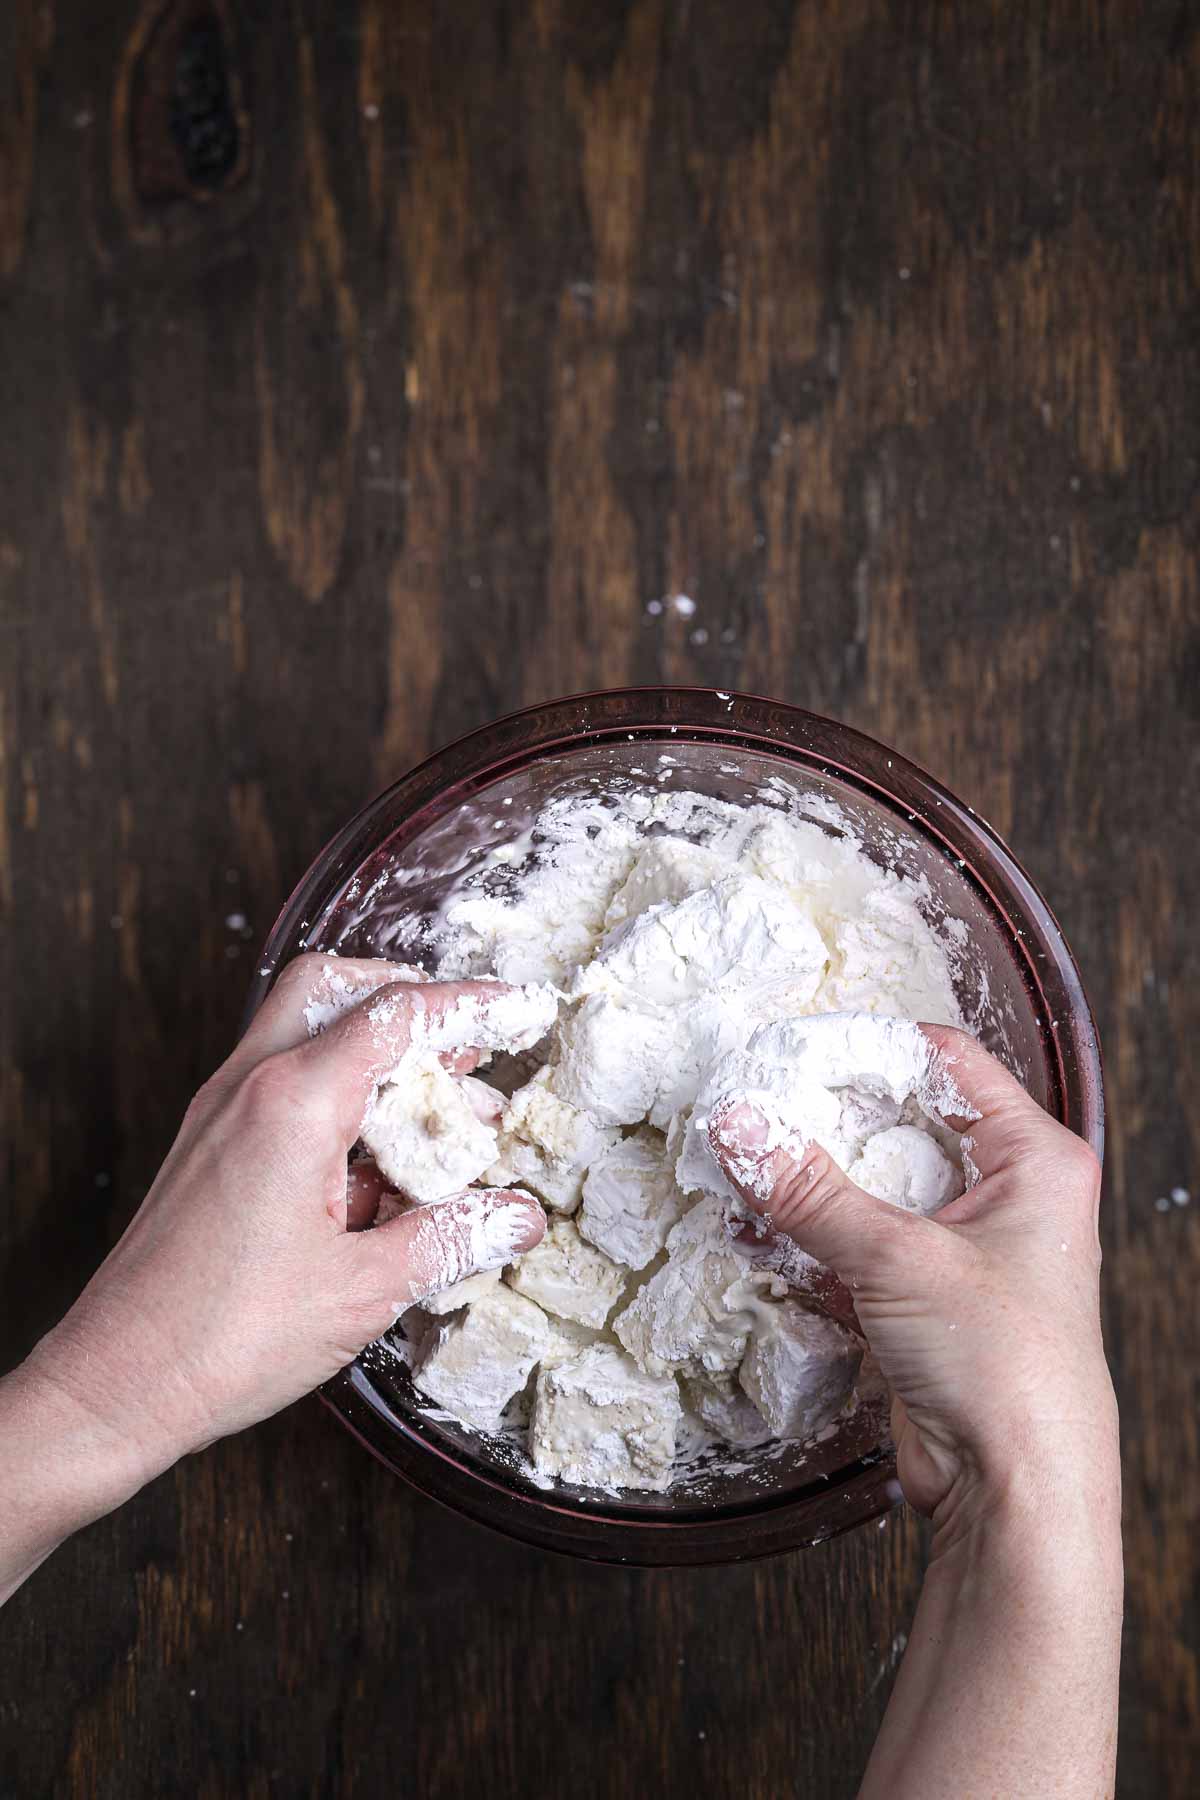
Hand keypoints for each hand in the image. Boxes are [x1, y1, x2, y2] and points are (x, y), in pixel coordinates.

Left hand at [23, 956, 544, 1486]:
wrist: (114, 1385)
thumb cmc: (223, 1338)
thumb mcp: (362, 1291)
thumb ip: (449, 1240)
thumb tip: (518, 1217)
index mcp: (293, 1101)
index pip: (397, 1015)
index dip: (471, 1005)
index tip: (525, 1011)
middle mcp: (249, 1085)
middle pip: (334, 987)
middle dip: (409, 1005)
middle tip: (468, 1051)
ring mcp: (220, 1113)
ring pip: (303, 1033)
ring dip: (374, 1056)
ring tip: (437, 1125)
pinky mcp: (208, 1147)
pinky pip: (280, 1087)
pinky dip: (336, 1098)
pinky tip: (377, 1172)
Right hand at [710, 1025, 1117, 1550]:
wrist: (1017, 1494)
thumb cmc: (1007, 1367)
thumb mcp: (900, 1259)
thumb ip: (810, 1191)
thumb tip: (739, 1126)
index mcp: (1034, 1159)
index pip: (949, 1064)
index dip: (874, 1047)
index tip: (798, 1046)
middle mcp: (1005, 1196)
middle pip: (901, 1125)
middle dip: (827, 1119)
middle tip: (757, 1102)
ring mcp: (962, 1250)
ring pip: (872, 1190)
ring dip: (810, 1182)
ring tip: (742, 1161)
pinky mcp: (923, 1300)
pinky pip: (857, 1247)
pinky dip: (810, 1238)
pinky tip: (755, 1227)